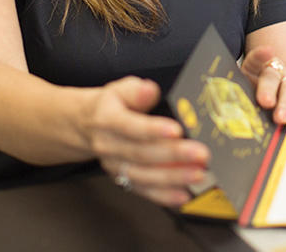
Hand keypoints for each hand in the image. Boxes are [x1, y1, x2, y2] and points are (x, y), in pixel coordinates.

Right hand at [86, 76, 209, 206]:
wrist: (85, 125)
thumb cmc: (110, 106)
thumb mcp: (119, 89)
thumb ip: (136, 90)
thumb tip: (150, 91)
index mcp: (107, 119)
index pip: (130, 125)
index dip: (153, 129)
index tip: (176, 131)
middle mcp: (109, 145)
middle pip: (142, 153)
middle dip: (174, 155)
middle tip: (200, 154)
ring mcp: (115, 165)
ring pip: (144, 175)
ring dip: (173, 177)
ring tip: (198, 174)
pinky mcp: (122, 178)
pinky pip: (143, 190)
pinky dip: (164, 196)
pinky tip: (183, 195)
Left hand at [240, 45, 285, 124]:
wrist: (272, 112)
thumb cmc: (253, 105)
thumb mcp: (243, 100)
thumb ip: (240, 102)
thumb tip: (232, 115)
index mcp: (254, 70)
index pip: (255, 60)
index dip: (260, 55)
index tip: (268, 50)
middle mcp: (273, 71)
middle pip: (271, 76)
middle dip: (268, 89)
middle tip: (266, 102)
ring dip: (285, 103)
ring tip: (281, 118)